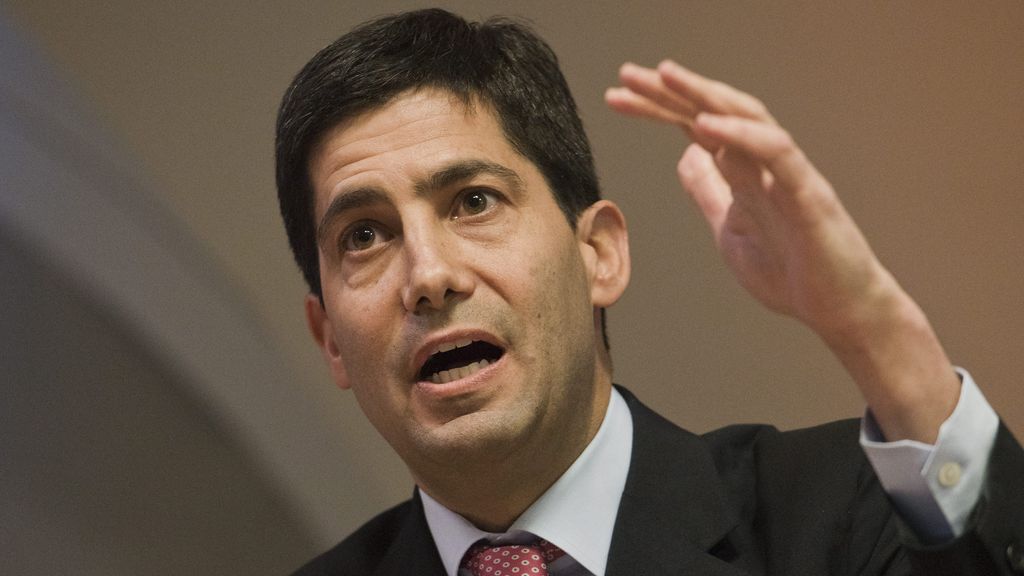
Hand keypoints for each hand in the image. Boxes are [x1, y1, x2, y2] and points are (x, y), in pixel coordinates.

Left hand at [606, 61, 959, 441]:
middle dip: (670, 92)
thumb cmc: (791, 270)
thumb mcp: (729, 230)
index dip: (657, 108)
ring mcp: (788, 175)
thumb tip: (687, 154)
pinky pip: (778, 154)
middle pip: (715, 111)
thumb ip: (709, 191)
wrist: (840, 311)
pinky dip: (742, 136)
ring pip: (748, 118)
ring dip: (704, 95)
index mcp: (744, 170)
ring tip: (664, 77)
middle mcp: (765, 162)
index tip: (616, 97)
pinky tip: (706, 125)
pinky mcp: (810, 196)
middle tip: (626, 75)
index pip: (695, 126)